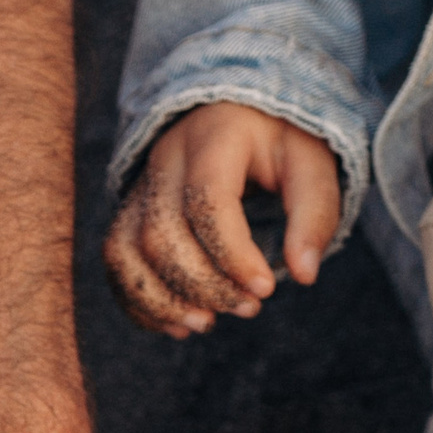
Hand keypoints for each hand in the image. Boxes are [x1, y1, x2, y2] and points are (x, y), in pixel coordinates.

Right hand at [103, 102, 341, 336]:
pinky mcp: (132, 210)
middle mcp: (165, 158)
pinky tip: (177, 323)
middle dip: (202, 284)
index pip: (207, 201)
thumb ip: (314, 215)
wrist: (239, 109)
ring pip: (126, 251)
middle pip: (160, 234)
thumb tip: (304, 275)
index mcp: (212, 136)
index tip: (267, 288)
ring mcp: (141, 185)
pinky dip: (139, 301)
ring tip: (205, 324)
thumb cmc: (281, 140)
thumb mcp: (312, 164)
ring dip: (161, 300)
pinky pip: (118, 261)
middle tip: (248, 308)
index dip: (233, 255)